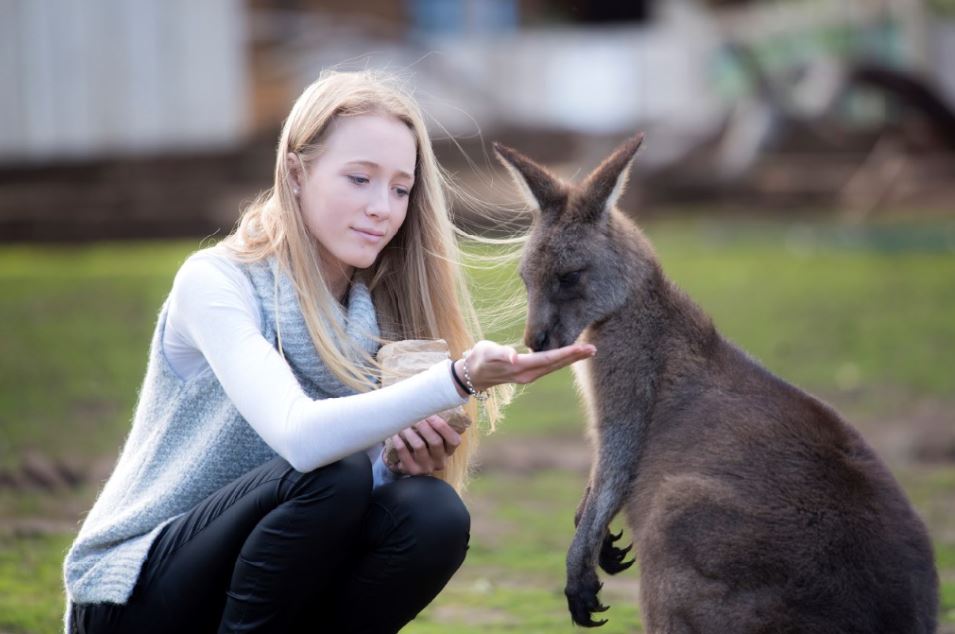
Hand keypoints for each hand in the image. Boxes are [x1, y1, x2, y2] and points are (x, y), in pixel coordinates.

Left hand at [388, 415, 460, 475]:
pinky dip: (399, 442)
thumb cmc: (423, 444)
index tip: (431, 414)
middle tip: (414, 416)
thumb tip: (429, 402)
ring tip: (403, 423)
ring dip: (410, 432)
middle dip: (424, 426)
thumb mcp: (434, 438)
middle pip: (435, 442)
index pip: (454, 440)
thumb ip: (436, 426)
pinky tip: (395, 435)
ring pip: (419, 446)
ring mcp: (426, 467)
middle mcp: (440, 461)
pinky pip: (404, 454)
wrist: (408, 464)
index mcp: (448, 451)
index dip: (443, 427)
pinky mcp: (412, 471)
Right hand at [456, 340, 595, 392]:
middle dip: (575, 357)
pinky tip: (569, 355)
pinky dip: (561, 360)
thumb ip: (500, 353)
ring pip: (554, 367)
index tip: (582, 348)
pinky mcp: (528, 373)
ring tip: (587, 351)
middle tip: (593, 349)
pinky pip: (549, 366)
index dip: (566, 353)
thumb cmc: (479, 358)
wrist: (472, 373)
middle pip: (556, 364)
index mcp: (521, 367)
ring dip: (571, 359)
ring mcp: (529, 376)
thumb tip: (513, 355)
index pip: (549, 359)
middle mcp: (528, 374)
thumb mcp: (486, 352)